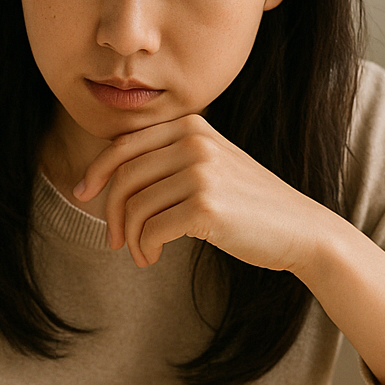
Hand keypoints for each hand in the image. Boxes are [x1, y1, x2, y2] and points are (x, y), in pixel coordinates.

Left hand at [74, 114, 327, 271]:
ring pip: (135, 206)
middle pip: (124, 177)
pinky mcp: (204, 206)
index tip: (84, 194)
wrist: (300, 229)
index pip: (124, 145)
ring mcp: (200, 172)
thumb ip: (169, 160)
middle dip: (112, 213)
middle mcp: (193, 141)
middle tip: (115, 241)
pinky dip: (145, 248)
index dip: (97, 171)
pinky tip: (153, 258)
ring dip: (130, 238)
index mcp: (190, 126)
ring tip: (141, 254)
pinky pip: (151, 229)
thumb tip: (109, 179)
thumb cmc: (249, 205)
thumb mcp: (210, 166)